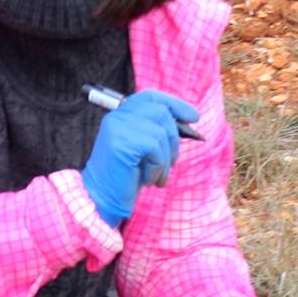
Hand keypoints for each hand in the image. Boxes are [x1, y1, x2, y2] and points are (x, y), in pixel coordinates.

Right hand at [80, 88, 198, 228]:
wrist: (103, 199)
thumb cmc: (126, 175)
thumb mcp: (144, 147)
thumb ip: (158, 129)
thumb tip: (190, 118)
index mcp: (121, 114)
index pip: (151, 97)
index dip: (174, 104)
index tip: (194, 117)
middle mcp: (118, 116)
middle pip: (161, 113)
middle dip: (173, 140)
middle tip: (170, 163)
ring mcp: (118, 127)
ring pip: (160, 133)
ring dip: (165, 160)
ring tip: (157, 177)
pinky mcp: (121, 142)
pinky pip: (153, 149)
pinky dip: (157, 168)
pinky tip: (148, 180)